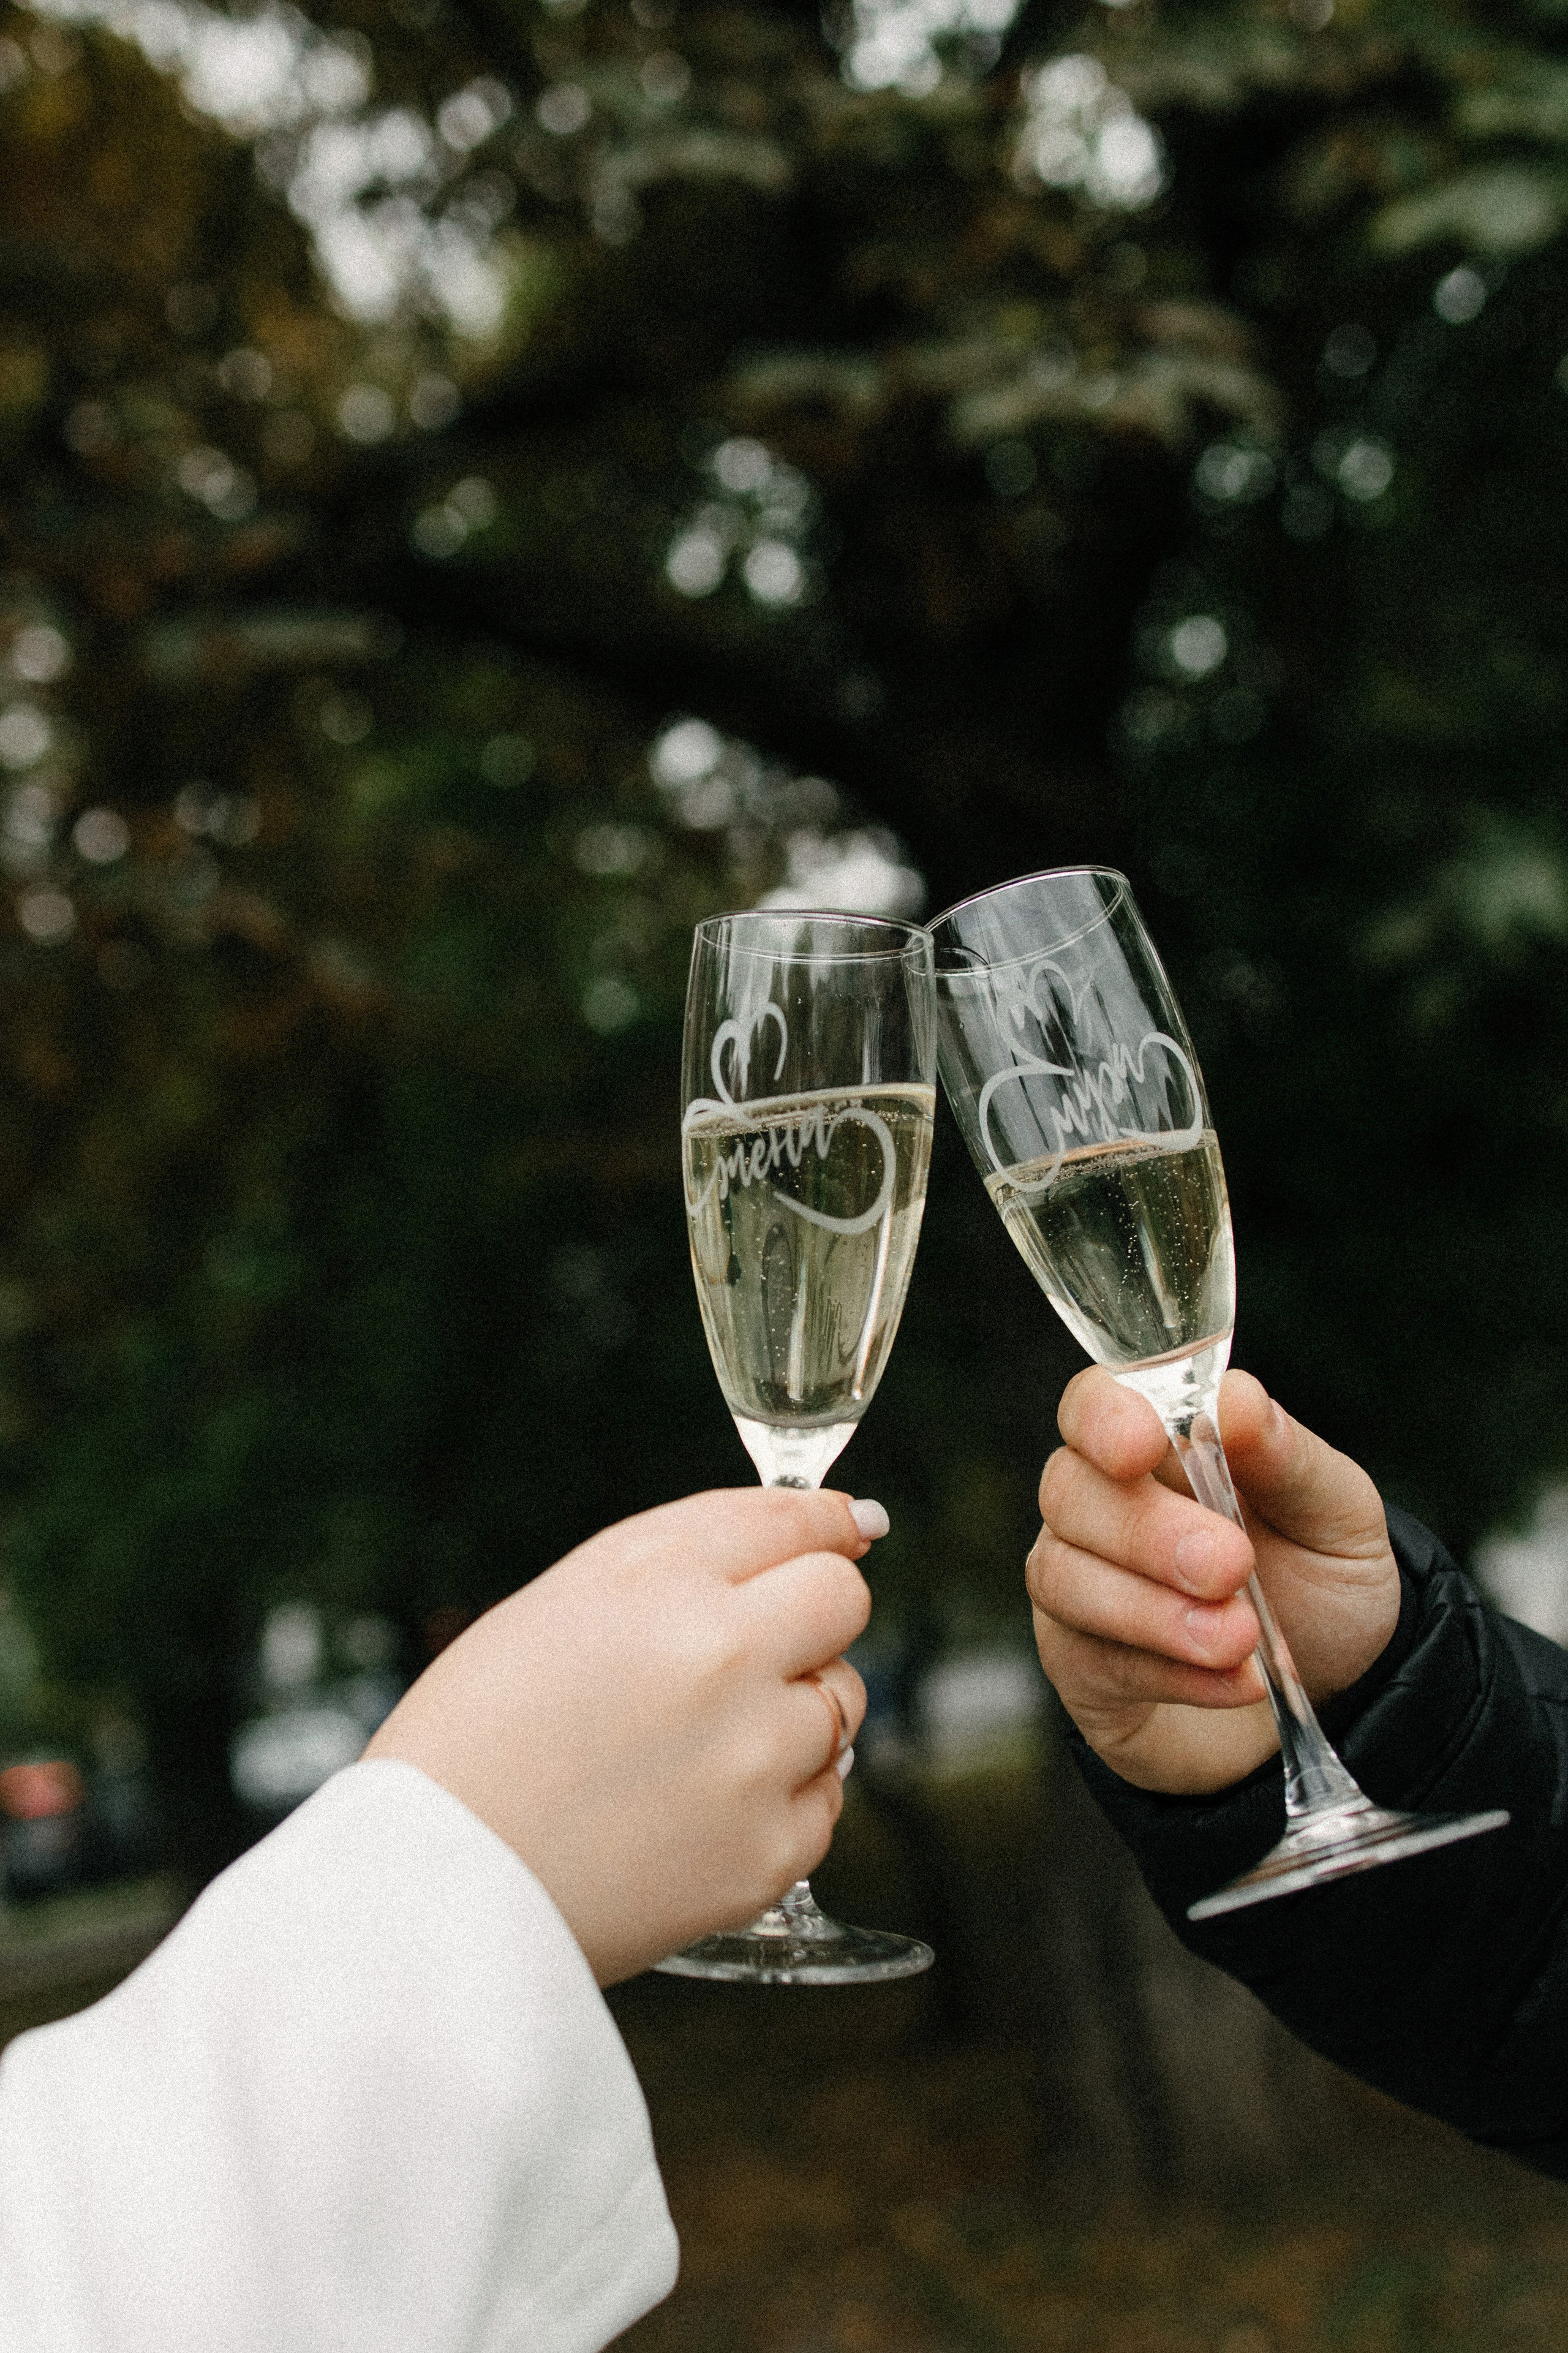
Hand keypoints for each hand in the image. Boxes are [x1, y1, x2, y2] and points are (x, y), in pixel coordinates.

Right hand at [366, 1488, 876, 1982]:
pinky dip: (781, 1800)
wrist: (425, 1888)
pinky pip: (825, 1800)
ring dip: (795, 1711)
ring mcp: (753, 1760)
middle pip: (843, 1602)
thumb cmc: (481, 1732)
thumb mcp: (563, 1600)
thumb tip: (838, 1528)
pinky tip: (700, 1810)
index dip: (823, 1525)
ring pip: (843, 1703)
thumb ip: (693, 1556)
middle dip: (814, 1614)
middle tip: (753, 1651)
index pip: (794, 1520)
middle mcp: (722, 1656)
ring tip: (697, 1746)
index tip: (841, 1533)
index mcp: (660, 1579)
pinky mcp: (766, 1854)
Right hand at [1026, 1367, 1399, 1794]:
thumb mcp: (1336, 1516)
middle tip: (1230, 1567)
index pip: (1093, 1404)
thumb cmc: (1321, 1583)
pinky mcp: (1079, 1662)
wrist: (1335, 1694)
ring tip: (1240, 1640)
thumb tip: (1238, 1395)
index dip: (1103, 1417)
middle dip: (1148, 1532)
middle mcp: (1101, 1505)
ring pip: (1064, 1576)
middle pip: (1070, 1491)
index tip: (1141, 1444)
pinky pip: (1090, 1658)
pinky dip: (1169, 1673)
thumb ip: (1288, 1457)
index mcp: (1158, 1446)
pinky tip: (1235, 1683)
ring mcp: (1078, 1584)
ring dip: (1154, 1611)